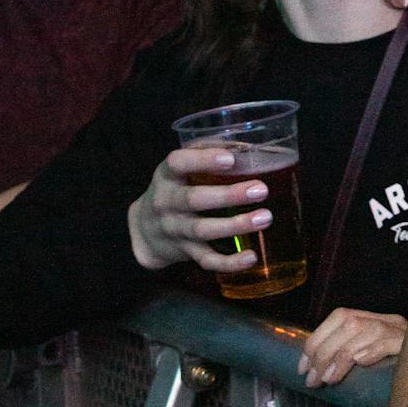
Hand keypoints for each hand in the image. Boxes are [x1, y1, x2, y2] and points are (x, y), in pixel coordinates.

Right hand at [126, 146, 274, 278]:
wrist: (142, 231)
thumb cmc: (172, 190)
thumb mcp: (177, 168)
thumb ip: (204, 152)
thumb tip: (245, 143)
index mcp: (166, 176)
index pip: (177, 163)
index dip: (203, 160)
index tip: (230, 159)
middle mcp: (167, 202)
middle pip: (194, 199)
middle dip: (229, 195)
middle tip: (261, 190)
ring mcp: (176, 229)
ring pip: (204, 230)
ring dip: (236, 225)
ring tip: (265, 217)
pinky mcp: (186, 252)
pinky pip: (206, 260)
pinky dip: (229, 263)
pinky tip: (251, 257)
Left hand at [298, 308, 405, 388]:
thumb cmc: (407, 375)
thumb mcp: (377, 362)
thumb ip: (355, 358)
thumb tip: (320, 371)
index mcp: (378, 320)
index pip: (341, 316)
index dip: (317, 338)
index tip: (302, 366)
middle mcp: (390, 320)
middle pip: (349, 323)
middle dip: (323, 351)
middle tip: (311, 379)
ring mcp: (404, 331)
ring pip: (363, 330)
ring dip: (339, 356)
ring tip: (326, 379)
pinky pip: (388, 341)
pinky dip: (369, 351)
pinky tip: (359, 364)